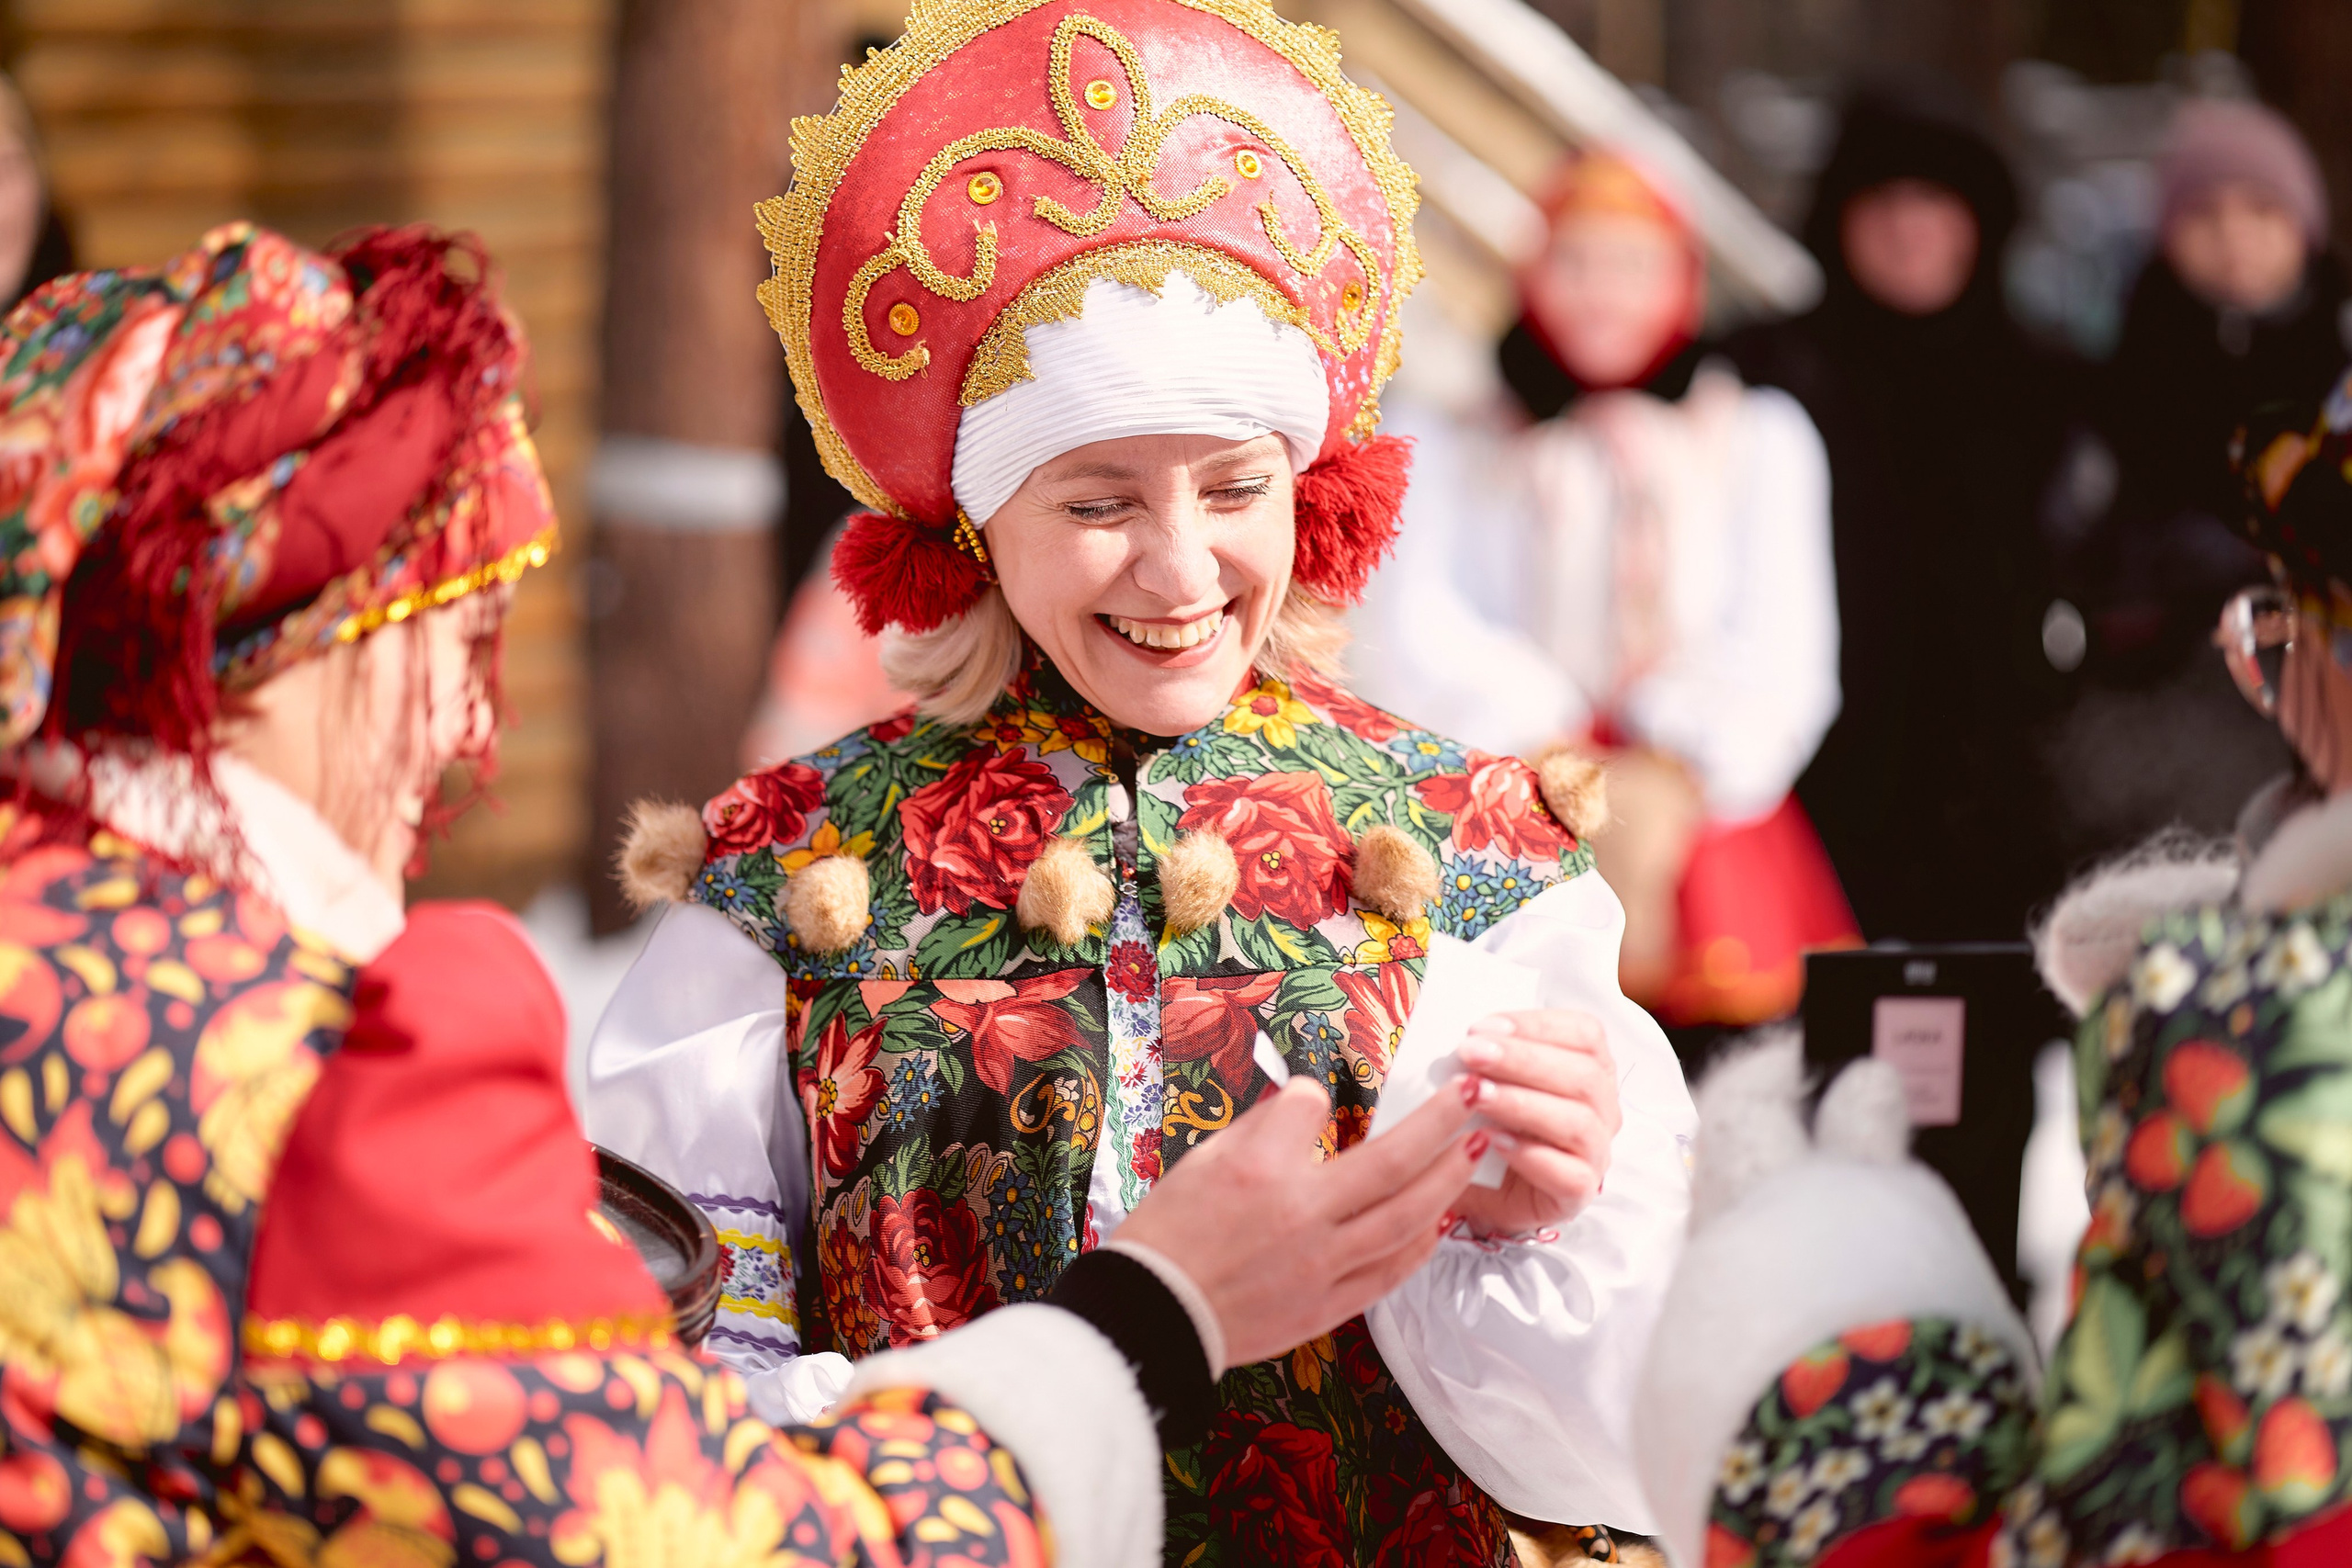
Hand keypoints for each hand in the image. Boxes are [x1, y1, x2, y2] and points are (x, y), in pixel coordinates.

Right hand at [1116, 1074, 1483, 1367]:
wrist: (1154, 1314)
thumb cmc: (1170, 1234)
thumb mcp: (1204, 1160)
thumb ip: (1264, 1129)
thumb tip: (1307, 1104)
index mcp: (1260, 1171)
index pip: (1312, 1109)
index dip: (1316, 1096)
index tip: (1318, 1097)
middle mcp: (1300, 1215)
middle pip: (1391, 1163)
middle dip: (1441, 1124)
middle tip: (1474, 1097)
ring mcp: (1320, 1266)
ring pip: (1405, 1219)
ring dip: (1448, 1181)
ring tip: (1474, 1150)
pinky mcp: (1326, 1306)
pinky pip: (1389, 1272)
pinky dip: (1420, 1244)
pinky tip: (1440, 1220)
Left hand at [1450, 1008, 1619, 1234]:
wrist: (1475, 1185)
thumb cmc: (1486, 1123)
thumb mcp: (1485, 1080)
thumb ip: (1485, 1057)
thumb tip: (1467, 1040)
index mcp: (1589, 1069)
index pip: (1585, 1034)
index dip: (1536, 1025)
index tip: (1483, 1027)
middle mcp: (1601, 1110)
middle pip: (1583, 1075)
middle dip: (1522, 1060)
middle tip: (1470, 1053)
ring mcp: (1595, 1153)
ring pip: (1578, 1122)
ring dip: (1522, 1103)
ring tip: (1477, 1094)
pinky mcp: (1579, 1193)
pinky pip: (1571, 1175)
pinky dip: (1531, 1155)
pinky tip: (1493, 1141)